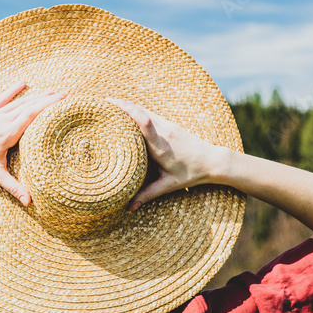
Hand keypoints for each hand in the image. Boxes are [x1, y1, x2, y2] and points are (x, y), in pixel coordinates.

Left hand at [0, 81, 65, 204]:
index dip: (48, 107)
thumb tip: (29, 203)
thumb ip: (14, 188)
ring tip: (51, 91)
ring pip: (18, 101)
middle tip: (65, 94)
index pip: (32, 115)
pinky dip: (13, 90)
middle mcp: (2, 120)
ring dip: (36, 95)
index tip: (62, 100)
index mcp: (7, 134)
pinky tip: (23, 82)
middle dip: (48, 99)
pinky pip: (2, 98)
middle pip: (29, 106)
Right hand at [106, 98, 226, 210]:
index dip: (129, 113)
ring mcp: (168, 126)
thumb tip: (129, 208)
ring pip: (144, 110)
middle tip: (100, 104)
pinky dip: (136, 110)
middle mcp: (165, 132)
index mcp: (162, 147)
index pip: (146, 124)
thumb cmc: (192, 174)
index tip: (112, 107)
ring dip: (127, 105)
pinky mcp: (170, 125)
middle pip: (141, 112)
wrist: (212, 160)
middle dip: (120, 105)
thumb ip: (148, 195)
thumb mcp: (169, 185)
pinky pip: (150, 113)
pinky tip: (127, 110)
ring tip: (108, 104)